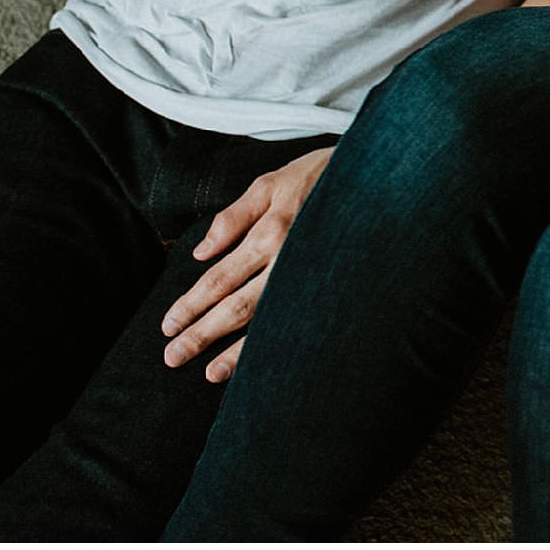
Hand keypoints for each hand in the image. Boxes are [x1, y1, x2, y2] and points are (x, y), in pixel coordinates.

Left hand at [160, 146, 332, 381]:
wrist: (380, 178)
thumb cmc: (321, 176)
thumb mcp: (271, 183)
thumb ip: (233, 217)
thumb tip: (200, 252)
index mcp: (270, 233)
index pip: (219, 278)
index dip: (191, 304)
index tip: (168, 325)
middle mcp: (289, 260)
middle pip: (237, 306)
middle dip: (203, 334)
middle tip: (173, 357)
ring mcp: (312, 276)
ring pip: (268, 320)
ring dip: (237, 350)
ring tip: (210, 374)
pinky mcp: (332, 285)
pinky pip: (300, 319)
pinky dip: (278, 343)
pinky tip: (264, 362)